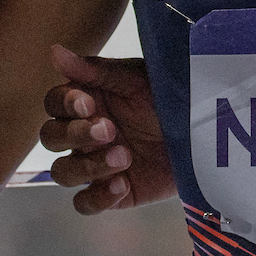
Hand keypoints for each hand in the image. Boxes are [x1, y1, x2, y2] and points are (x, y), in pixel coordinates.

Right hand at [39, 45, 171, 214]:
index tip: (89, 103)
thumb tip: (54, 52)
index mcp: (87, 102)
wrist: (204, 132)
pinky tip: (122, 185)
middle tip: (110, 130)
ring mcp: (95, 164)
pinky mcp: (111, 192)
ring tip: (125, 156)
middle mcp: (84, 134)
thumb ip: (96, 70)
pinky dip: (98, 198)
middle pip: (51, 138)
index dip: (64, 105)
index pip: (53, 103)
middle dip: (75, 135)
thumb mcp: (137, 80)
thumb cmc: (170, 97)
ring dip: (88, 166)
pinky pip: (85, 203)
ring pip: (63, 172)